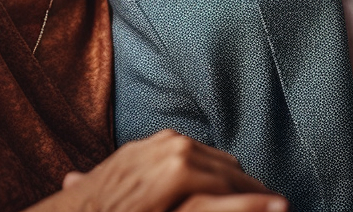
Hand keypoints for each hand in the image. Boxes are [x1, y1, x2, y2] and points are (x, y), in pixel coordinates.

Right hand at [35, 129, 285, 211]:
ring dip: (256, 195)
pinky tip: (275, 207)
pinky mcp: (176, 178)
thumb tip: (72, 180)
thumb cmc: (88, 207)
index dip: (230, 181)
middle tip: (271, 206)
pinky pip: (221, 193)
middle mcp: (169, 146)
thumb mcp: (104, 186)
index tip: (248, 195)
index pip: (207, 158)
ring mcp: (174, 161)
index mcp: (156, 147)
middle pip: (224, 164)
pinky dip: (250, 202)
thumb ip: (110, 179)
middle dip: (248, 186)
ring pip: (229, 176)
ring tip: (280, 209)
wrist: (73, 211)